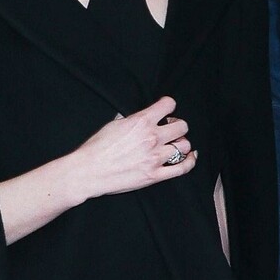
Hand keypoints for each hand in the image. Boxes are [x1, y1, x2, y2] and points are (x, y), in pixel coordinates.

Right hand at [71, 95, 195, 199]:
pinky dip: (190, 162)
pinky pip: (182, 168)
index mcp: (142, 121)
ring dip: (181, 144)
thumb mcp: (114, 124)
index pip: (169, 105)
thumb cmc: (97, 148)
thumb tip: (141, 118)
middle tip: (169, 130)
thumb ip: (133, 119)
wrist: (89, 171)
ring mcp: (155, 158)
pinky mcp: (155, 175)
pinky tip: (190, 157)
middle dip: (177, 126)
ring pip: (184, 146)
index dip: (169, 106)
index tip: (166, 111)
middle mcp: (152, 138)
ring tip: (174, 145)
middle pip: (182, 126)